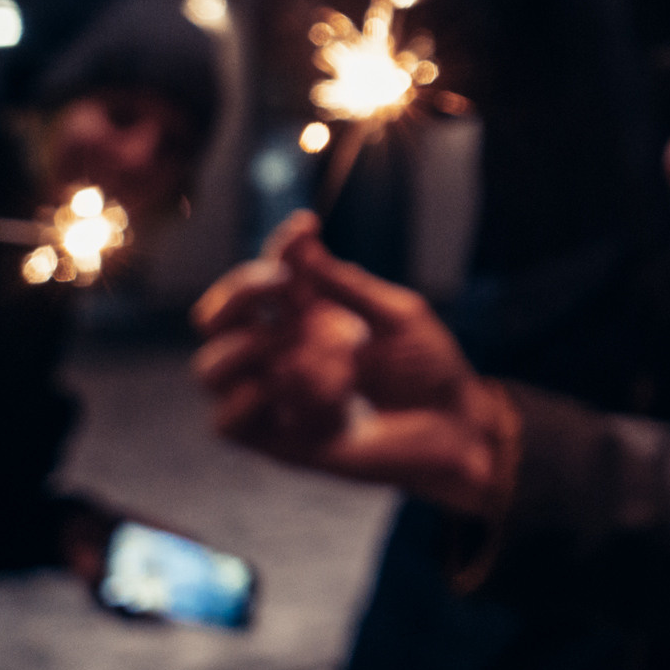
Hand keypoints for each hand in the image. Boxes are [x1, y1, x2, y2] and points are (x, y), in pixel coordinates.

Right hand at [192, 212, 508, 512]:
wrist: (458, 425)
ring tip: (305, 348)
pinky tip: (310, 388)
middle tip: (284, 284)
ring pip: (211, 370)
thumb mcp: (397, 315)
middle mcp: (281, 355)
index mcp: (305, 320)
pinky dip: (259, 397)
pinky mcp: (280, 442)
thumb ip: (345, 286)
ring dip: (253, 347)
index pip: (264, 279)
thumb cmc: (430, 368)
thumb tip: (301, 242)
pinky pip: (230, 422)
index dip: (276, 249)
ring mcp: (276, 400)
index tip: (307, 226)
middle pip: (214, 320)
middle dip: (240, 293)